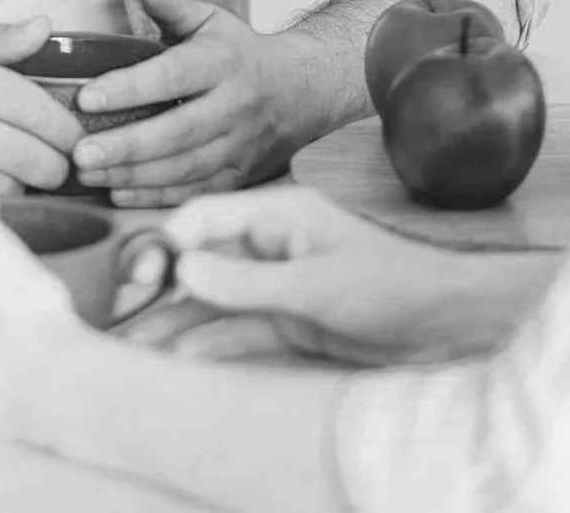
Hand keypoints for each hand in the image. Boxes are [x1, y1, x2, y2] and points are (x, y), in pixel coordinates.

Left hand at [73, 0, 306, 208]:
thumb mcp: (213, 20)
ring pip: (184, 168)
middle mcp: (234, 106)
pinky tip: (117, 194)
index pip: (171, 77)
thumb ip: (175, 3)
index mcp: (222, 63)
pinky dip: (156, 197)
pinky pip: (196, 191)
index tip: (86, 95)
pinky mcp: (240, 175)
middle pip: (177, 132)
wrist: (303, 90)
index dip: (128, 88)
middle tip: (79, 152)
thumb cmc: (241, 53)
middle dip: (126, 146)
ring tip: (87, 174)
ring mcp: (239, 146)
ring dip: (133, 176)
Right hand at [119, 184, 524, 366]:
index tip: (137, 275)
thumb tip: (180, 268)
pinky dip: (204, 341)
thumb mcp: (314, 285)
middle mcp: (270, 245)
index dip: (163, 242)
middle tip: (120, 311)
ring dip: (172, 318)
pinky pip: (234, 329)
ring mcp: (277, 284)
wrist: (449, 325)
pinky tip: (173, 354)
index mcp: (278, 214)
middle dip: (156, 283)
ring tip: (130, 340)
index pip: (203, 217)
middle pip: (198, 259)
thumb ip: (245, 281)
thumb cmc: (393, 287)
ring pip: (210, 298)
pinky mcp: (288, 321)